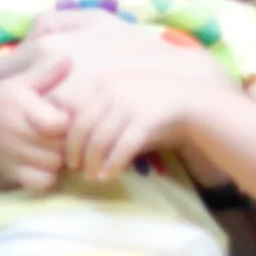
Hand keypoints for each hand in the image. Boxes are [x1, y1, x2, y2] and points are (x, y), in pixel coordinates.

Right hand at [0, 54, 71, 190]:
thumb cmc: (2, 102)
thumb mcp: (20, 83)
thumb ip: (45, 73)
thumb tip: (69, 58)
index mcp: (21, 108)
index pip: (58, 124)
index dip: (67, 121)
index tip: (66, 115)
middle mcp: (16, 133)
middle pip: (60, 145)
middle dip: (68, 140)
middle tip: (65, 132)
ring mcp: (13, 156)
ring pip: (54, 164)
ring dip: (60, 158)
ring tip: (55, 146)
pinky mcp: (12, 174)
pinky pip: (42, 181)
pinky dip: (48, 175)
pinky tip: (45, 162)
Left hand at [30, 31, 215, 185]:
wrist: (190, 101)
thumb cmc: (148, 102)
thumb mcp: (120, 93)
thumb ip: (96, 107)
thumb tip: (67, 134)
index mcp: (102, 79)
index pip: (71, 108)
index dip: (65, 132)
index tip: (65, 149)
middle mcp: (113, 87)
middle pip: (82, 125)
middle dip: (74, 150)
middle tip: (73, 167)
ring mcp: (130, 102)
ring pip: (99, 139)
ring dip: (92, 162)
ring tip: (91, 175)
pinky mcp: (147, 119)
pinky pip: (122, 147)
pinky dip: (112, 165)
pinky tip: (108, 176)